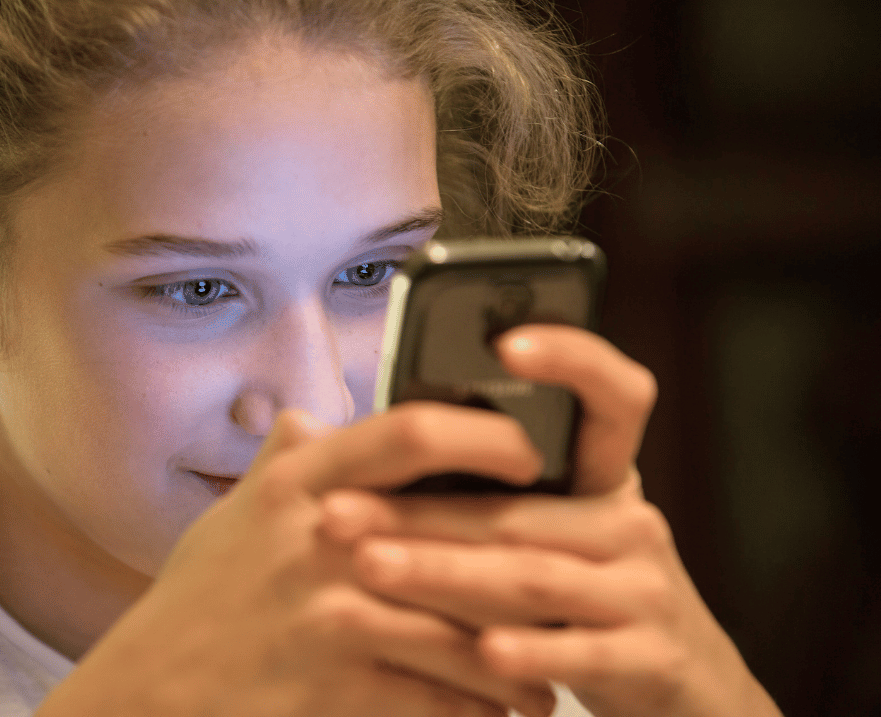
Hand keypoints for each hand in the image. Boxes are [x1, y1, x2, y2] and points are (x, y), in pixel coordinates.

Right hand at [39, 403, 562, 716]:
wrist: (152, 688)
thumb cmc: (199, 598)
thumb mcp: (233, 515)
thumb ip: (281, 463)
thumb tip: (312, 419)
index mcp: (300, 483)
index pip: (411, 431)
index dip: (486, 435)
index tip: (529, 453)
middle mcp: (321, 539)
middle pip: (464, 537)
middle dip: (532, 565)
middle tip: (573, 577)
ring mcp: (332, 614)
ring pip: (469, 632)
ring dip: (521, 658)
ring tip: (544, 671)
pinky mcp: (339, 686)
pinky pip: (443, 699)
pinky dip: (482, 710)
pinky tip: (501, 713)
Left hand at [319, 325, 782, 716]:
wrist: (686, 689)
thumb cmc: (584, 598)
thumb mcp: (547, 535)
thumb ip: (473, 493)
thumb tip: (343, 434)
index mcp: (601, 480)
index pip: (612, 396)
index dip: (572, 359)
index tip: (506, 341)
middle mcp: (630, 523)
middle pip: (518, 507)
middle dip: (417, 511)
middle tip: (335, 510)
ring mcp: (645, 590)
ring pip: (534, 574)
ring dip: (444, 573)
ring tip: (372, 567)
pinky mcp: (651, 658)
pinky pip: (582, 653)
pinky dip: (530, 651)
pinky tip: (479, 653)